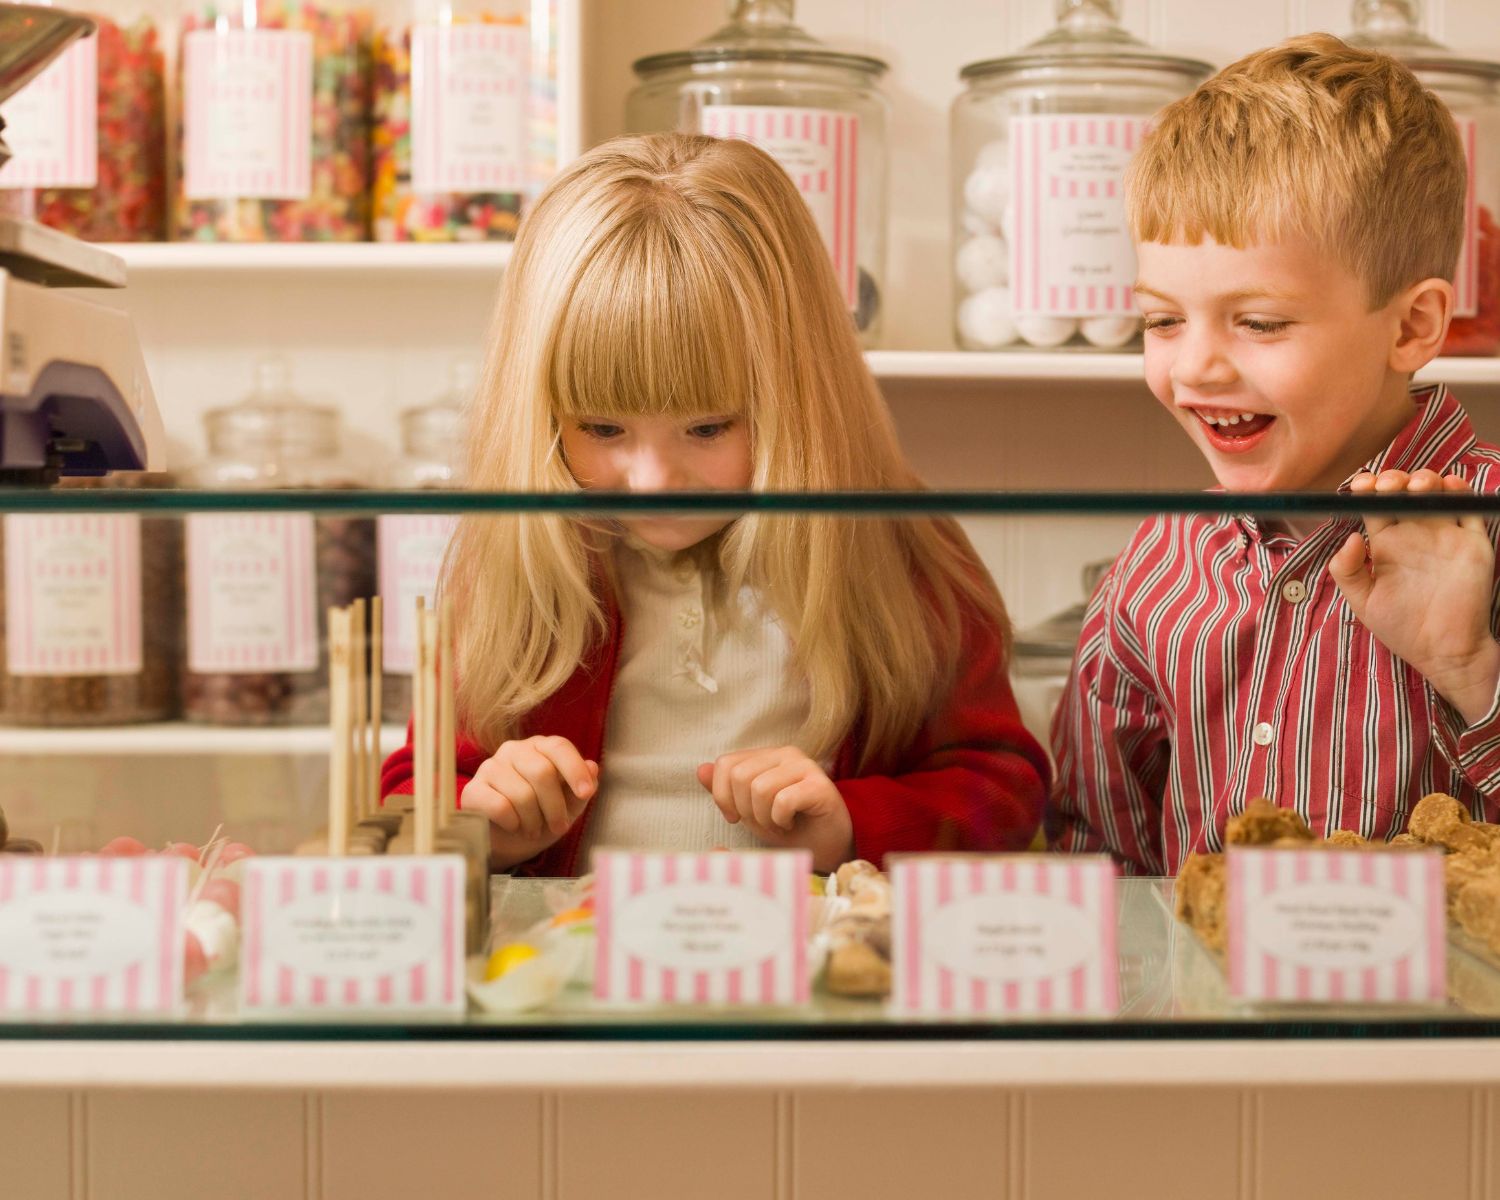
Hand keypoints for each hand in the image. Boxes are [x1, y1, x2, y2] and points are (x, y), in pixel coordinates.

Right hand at [460, 736, 598, 870]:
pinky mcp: (473, 790)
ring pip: (522, 794)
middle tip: (559, 827)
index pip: (558, 746)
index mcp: (539, 747)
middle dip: (555, 807)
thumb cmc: (542, 816)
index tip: (586, 794)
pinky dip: (513, 822)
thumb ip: (583, 787)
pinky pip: (499, 806)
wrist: (508, 841)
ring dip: (534, 821)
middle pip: (542, 772)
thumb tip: (593, 768)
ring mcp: (490, 767)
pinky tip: (514, 826)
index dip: (575, 769)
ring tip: (535, 830)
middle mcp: (513, 750)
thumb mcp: (569, 805)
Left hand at [696, 746, 853, 871]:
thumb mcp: (748, 810)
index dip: (722, 796)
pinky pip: (782, 801)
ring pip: (759, 788)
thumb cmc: (788, 827)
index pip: (726, 764)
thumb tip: (701, 769)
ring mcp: (805, 767)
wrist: (827, 847)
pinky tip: (790, 826)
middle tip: (763, 823)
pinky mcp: (820, 785)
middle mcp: (785, 754)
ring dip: (763, 818)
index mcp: (766, 756)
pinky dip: (780, 821)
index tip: (735, 818)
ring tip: (777, 825)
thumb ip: (725, 790)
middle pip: (740, 776)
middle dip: (745, 810)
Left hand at [1329, 468, 1499, 723]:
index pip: (1375, 505)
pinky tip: (1448, 487)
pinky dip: (1461, 491)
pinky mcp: (1472, 542)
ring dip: (1425, 479)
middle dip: (1395, 479)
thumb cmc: (1402, 628)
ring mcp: (1444, 535)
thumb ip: (1347, 571)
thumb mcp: (1363, 602)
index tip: (1361, 485)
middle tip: (1388, 485)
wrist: (1444, 651)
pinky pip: (1469, 509)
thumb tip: (1349, 537)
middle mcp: (1415, 534)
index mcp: (1387, 544)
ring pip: (1436, 492)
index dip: (1367, 489)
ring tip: (1415, 486)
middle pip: (1404, 492)